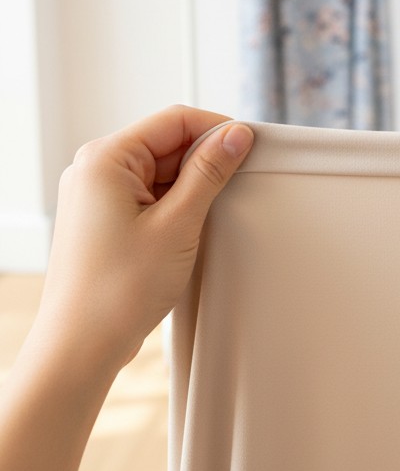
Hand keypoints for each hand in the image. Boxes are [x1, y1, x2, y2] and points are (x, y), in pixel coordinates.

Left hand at [32, 104, 252, 373]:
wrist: (78, 351)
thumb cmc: (117, 292)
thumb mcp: (178, 223)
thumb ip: (210, 171)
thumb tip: (236, 135)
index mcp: (105, 158)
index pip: (175, 120)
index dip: (217, 130)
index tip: (249, 149)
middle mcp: (94, 169)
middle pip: (168, 142)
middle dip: (204, 161)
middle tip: (232, 189)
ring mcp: (95, 194)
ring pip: (161, 169)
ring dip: (191, 186)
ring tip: (204, 219)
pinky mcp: (102, 217)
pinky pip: (149, 192)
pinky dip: (175, 204)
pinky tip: (188, 229)